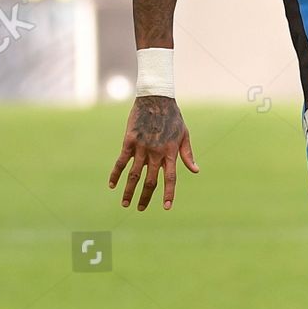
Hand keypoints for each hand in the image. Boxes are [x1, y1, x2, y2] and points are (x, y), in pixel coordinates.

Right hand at [108, 95, 198, 210]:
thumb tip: (195, 171)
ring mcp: (141, 148)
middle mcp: (156, 153)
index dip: (169, 193)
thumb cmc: (173, 117)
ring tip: (125, 203)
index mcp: (170, 153)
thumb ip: (187, 154)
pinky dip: (116, 173)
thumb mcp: (185, 135)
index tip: (166, 207)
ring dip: (129, 190)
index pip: (170, 178)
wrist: (156, 99)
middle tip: (140, 209)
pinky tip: (112, 185)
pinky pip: (121, 161)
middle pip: (150, 181)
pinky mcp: (129, 141)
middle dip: (145, 197)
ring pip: (134, 174)